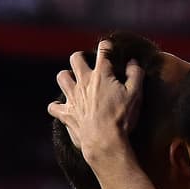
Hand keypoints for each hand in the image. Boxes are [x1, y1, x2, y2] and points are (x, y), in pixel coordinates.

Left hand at [47, 41, 143, 170]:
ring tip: (74, 82)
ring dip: (67, 77)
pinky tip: (62, 108)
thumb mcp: (136, 95)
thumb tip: (133, 62)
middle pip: (75, 58)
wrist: (104, 142)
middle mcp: (83, 81)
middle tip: (88, 65)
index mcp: (101, 74)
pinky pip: (54, 107)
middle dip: (81, 58)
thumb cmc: (121, 118)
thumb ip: (135, 75)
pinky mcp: (66, 114)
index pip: (103, 50)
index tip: (110, 49)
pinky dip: (57, 106)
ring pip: (62, 77)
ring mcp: (72, 97)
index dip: (107, 47)